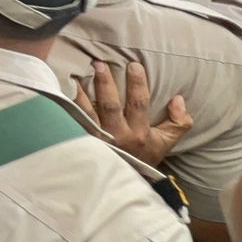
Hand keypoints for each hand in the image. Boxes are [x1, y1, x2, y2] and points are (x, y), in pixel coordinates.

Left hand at [73, 61, 192, 166]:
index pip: (139, 104)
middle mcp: (117, 136)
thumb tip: (178, 99)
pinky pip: (73, 120)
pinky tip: (62, 90)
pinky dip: (67, 105)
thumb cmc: (144, 155)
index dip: (137, 84)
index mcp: (139, 133)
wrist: (123, 179)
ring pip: (87, 112)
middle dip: (104, 83)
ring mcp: (97, 139)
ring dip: (81, 92)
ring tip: (75, 73)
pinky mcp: (81, 140)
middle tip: (99, 63)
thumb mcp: (166, 142)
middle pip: (110, 105)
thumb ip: (178, 122)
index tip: (133, 65)